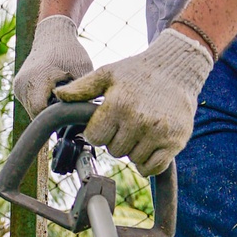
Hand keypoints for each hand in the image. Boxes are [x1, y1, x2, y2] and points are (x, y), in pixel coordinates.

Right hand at [14, 15, 92, 116]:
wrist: (52, 34)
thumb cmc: (71, 52)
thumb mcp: (83, 72)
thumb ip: (82, 95)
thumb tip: (87, 117)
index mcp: (36, 80)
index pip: (41, 113)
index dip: (57, 117)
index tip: (70, 111)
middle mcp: (22, 85)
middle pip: (36, 115)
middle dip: (53, 114)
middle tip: (68, 103)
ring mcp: (18, 87)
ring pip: (33, 111)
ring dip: (48, 109)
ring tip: (61, 95)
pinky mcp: (18, 88)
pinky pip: (31, 104)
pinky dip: (43, 103)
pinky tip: (53, 92)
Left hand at [58, 28, 212, 175]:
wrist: (178, 69)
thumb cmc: (139, 71)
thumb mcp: (108, 74)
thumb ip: (83, 87)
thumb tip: (58, 95)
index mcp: (118, 104)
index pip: (95, 137)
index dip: (98, 131)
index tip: (107, 122)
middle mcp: (138, 120)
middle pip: (114, 151)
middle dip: (117, 140)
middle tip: (127, 124)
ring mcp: (158, 133)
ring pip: (133, 160)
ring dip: (133, 150)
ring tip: (141, 130)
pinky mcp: (175, 142)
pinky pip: (154, 168)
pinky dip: (149, 163)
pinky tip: (149, 146)